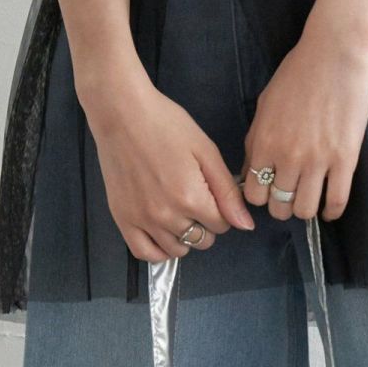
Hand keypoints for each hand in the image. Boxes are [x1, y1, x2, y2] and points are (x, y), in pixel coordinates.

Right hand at [79, 69, 254, 261]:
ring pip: (177, 250)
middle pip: (202, 240)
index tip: (211, 194)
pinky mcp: (123, 219)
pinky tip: (163, 236)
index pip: (222, 225)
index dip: (222, 211)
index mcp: (191, 198)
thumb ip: (227, 191)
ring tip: (178, 213)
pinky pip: (145, 253)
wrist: (121, 113)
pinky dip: (158, 251)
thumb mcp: (205, 151)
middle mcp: (167, 216)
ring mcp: (143, 220)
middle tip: (194, 199)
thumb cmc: (165, 125)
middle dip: (205, 224)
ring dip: (184, 237)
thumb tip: (245, 225)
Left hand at [243, 19, 367, 222]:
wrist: (334, 52)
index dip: (261, 198)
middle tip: (291, 196)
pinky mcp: (345, 159)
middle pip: (279, 207)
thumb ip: (256, 141)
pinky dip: (331, 211)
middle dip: (283, 206)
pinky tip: (329, 208)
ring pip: (305, 210)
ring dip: (305, 209)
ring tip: (310, 199)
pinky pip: (336, 202)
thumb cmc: (298, 73)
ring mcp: (317, 160)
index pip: (254, 195)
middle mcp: (287, 156)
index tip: (270, 191)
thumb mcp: (265, 105)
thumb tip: (251, 172)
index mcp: (264, 143)